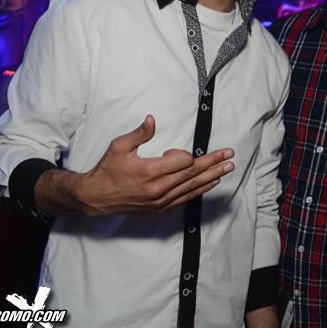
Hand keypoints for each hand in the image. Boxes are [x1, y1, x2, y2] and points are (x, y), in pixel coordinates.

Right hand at [36, 115, 233, 215]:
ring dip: (212, 176)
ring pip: (192, 186)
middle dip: (213, 163)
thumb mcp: (119, 147)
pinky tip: (211, 183)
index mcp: (149, 172)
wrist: (96, 198)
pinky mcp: (160, 207)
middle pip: (192, 173)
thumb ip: (139, 134)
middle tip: (230, 155)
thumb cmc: (107, 170)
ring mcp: (161, 200)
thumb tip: (152, 119)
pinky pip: (186, 198)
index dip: (183, 154)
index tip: (171, 151)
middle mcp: (158, 188)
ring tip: (228, 168)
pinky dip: (200, 189)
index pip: (181, 161)